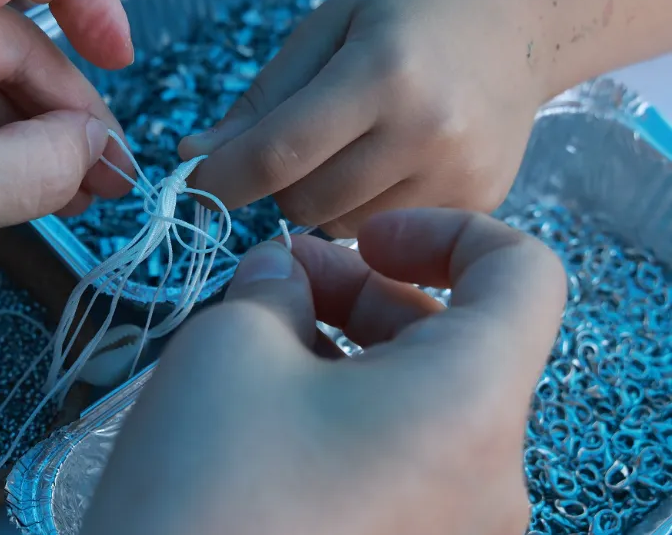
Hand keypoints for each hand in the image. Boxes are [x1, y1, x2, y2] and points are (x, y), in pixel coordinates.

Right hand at [81, 209, 566, 534]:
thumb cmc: (210, 487)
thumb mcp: (232, 343)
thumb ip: (275, 283)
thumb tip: (284, 273)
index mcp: (471, 405)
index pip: (523, 275)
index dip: (446, 230)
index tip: (365, 239)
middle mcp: (488, 479)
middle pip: (460, 342)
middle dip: (368, 292)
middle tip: (278, 280)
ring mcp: (454, 532)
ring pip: (424, 403)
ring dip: (351, 350)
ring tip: (260, 341)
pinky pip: (403, 462)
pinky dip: (350, 414)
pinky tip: (269, 408)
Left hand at [179, 0, 549, 236]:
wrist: (520, 19)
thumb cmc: (409, 9)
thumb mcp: (326, 28)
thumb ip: (262, 99)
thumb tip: (194, 156)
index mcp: (384, 72)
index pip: (281, 150)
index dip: (222, 177)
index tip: (192, 184)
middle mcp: (429, 131)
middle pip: (305, 201)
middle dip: (277, 183)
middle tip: (298, 142)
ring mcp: (460, 176)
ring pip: (339, 227)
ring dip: (321, 199)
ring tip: (355, 145)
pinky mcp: (478, 205)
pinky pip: (382, 235)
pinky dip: (362, 210)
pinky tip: (389, 164)